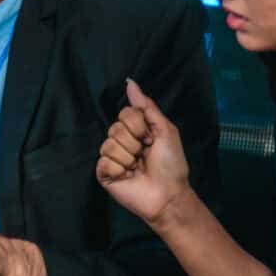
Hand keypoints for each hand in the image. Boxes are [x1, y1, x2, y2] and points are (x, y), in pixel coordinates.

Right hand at [97, 79, 191, 228]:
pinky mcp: (104, 173)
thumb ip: (146, 106)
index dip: (138, 125)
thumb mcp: (165, 130)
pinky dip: (119, 169)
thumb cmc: (171, 164)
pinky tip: (128, 176)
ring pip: (109, 144)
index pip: (124, 113)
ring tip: (137, 167)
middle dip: (134, 142)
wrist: (168, 194)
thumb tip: (130, 82)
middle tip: (145, 155)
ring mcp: (112, 158)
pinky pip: (104, 161)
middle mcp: (122, 141)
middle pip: (115, 128)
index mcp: (136, 130)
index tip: (151, 139)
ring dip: (128, 157)